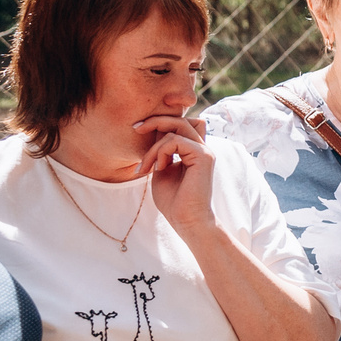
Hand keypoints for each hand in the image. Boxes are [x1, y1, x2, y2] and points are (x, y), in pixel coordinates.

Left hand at [140, 113, 217, 232]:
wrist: (185, 221)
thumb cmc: (173, 201)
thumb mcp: (161, 168)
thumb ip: (161, 149)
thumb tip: (154, 128)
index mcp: (193, 150)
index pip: (180, 123)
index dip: (161, 121)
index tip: (138, 129)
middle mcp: (202, 148)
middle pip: (179, 119)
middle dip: (155, 121)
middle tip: (136, 129)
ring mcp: (205, 151)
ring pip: (176, 128)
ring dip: (154, 146)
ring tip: (146, 166)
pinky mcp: (203, 156)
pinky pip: (176, 140)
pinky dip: (161, 152)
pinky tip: (159, 168)